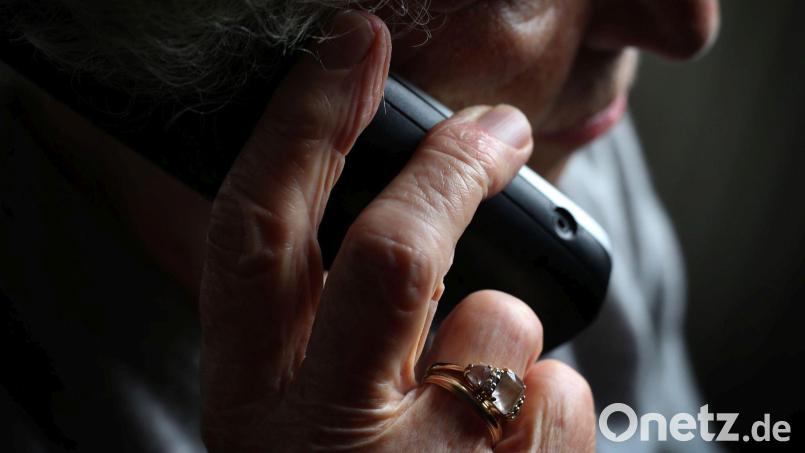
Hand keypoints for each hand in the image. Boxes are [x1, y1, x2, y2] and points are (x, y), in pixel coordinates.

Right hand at [199, 10, 594, 451]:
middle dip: (448, 168)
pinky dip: (550, 399)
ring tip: (472, 396)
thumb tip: (410, 229)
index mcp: (250, 400)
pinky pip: (561, 393)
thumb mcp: (295, 411)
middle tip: (496, 130)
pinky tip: (509, 448)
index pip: (257, 232)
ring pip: (501, 325)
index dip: (303, 125)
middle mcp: (318, 441)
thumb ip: (321, 323)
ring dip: (502, 333)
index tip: (350, 49)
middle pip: (389, 255)